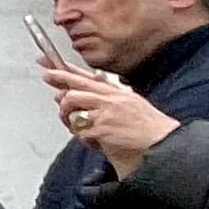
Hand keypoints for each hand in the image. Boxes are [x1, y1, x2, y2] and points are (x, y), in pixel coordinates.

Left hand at [40, 56, 175, 176]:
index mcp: (115, 92)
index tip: (46, 66)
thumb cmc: (148, 124)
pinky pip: (80, 132)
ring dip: (69, 120)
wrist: (162, 140)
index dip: (63, 71)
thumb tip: (90, 83)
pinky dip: (84, 138)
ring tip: (76, 126)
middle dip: (60, 90)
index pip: (85, 77)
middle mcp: (109, 99)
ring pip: (72, 110)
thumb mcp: (131, 100)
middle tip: (51, 85)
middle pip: (74, 90)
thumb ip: (109, 92)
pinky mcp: (102, 129)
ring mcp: (104, 114)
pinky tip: (95, 142)